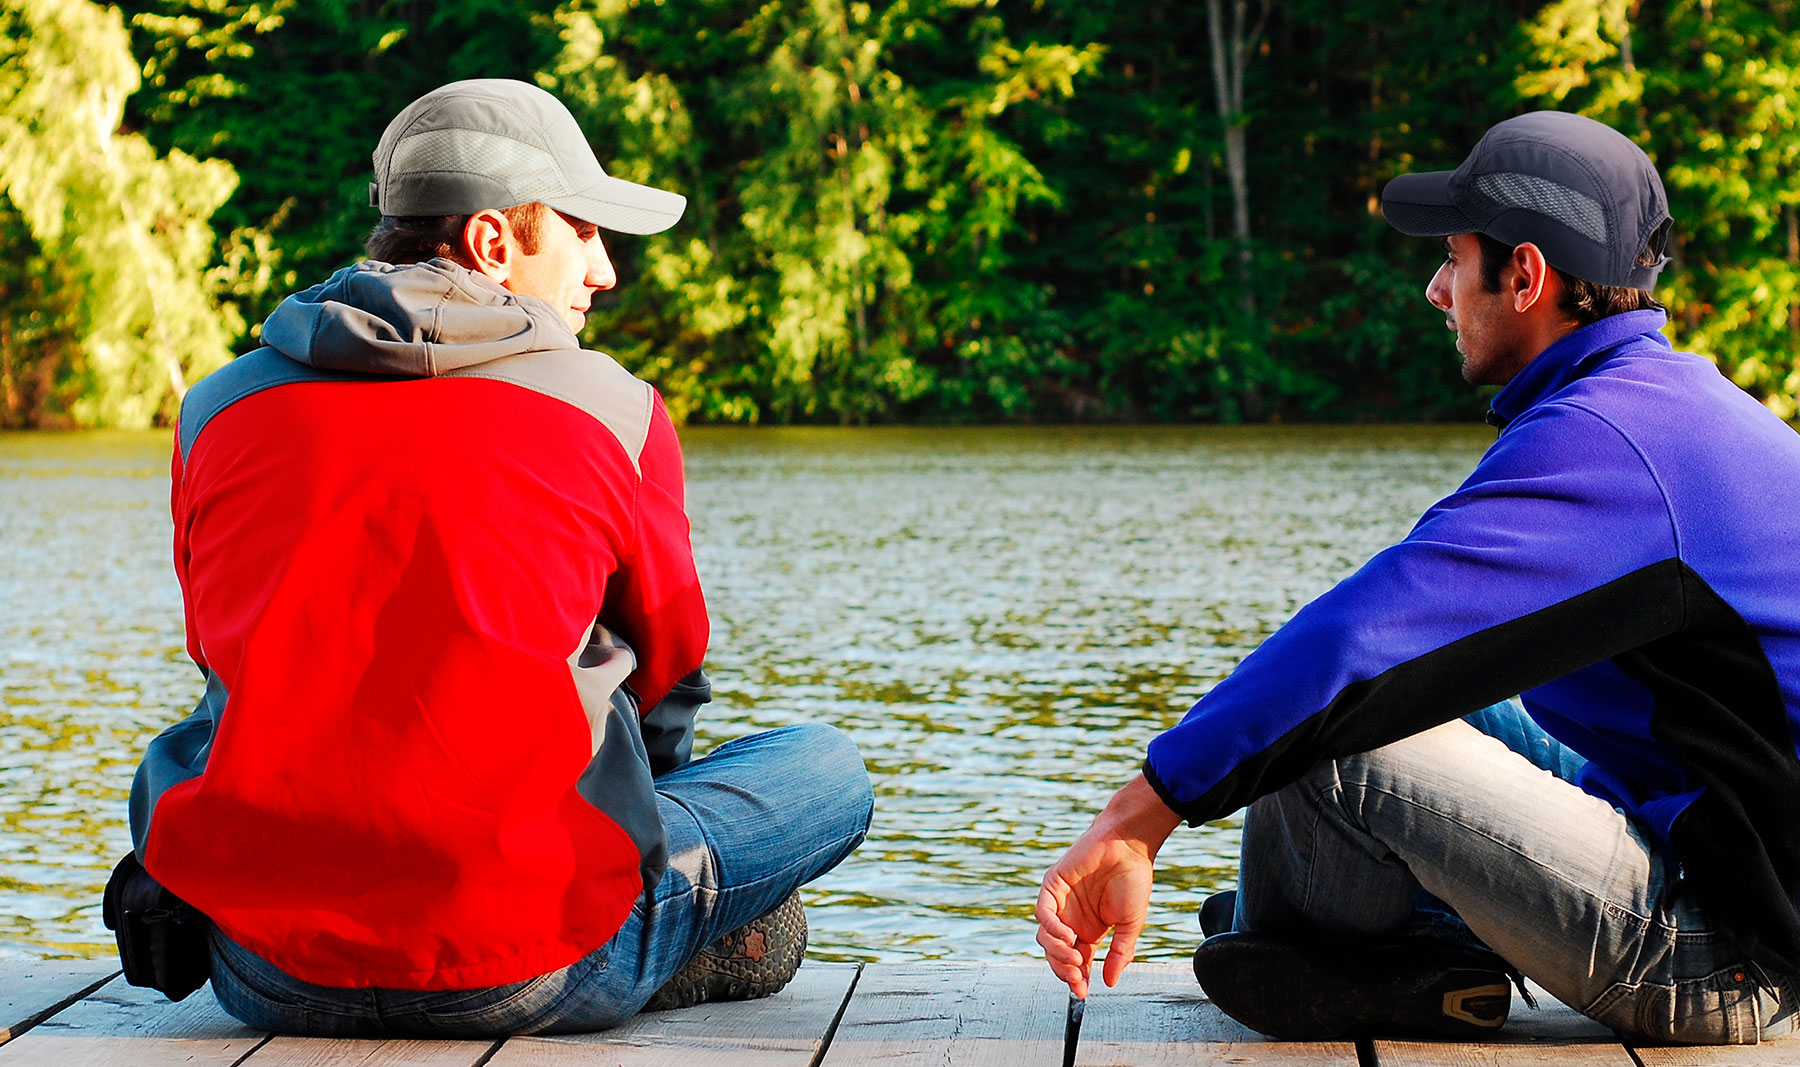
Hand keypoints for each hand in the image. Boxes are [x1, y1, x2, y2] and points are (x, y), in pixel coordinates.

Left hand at [1035, 773, 1181, 997]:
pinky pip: (1043, 913)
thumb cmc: (1133, 881)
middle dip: (1064, 970)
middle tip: (1077, 979)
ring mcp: (1061, 904)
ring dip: (1057, 953)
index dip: (1076, 979)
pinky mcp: (1053, 886)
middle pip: (1056, 954)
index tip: (1083, 994)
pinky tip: (1068, 936)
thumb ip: (1120, 953)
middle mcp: (1072, 920)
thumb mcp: (1130, 925)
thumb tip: (1109, 982)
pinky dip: (1052, 928)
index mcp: (1090, 931)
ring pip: (1045, 937)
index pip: (1075, 962)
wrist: (1129, 847)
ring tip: (1074, 958)